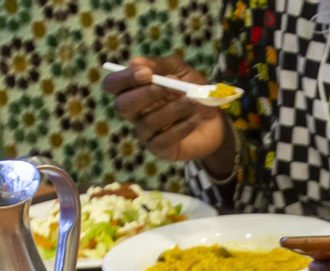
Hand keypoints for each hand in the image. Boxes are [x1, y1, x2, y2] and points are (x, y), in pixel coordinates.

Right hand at [103, 56, 231, 166]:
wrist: (217, 120)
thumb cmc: (193, 92)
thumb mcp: (180, 71)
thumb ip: (160, 65)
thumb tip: (134, 61)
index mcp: (134, 91)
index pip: (113, 85)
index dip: (124, 79)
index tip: (147, 73)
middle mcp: (135, 113)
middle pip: (122, 106)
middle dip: (145, 94)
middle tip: (171, 87)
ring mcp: (146, 133)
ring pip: (148, 122)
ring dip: (173, 109)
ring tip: (193, 101)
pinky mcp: (160, 149)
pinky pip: (163, 140)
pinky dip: (181, 127)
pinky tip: (195, 119)